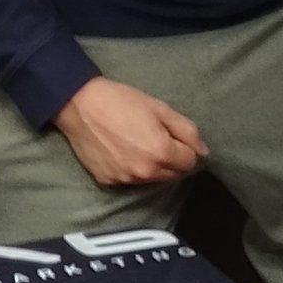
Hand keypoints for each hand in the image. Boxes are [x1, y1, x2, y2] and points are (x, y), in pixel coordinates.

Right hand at [53, 75, 205, 188]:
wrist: (80, 105)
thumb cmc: (121, 101)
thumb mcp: (160, 108)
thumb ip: (186, 131)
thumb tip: (203, 151)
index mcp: (161, 152)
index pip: (190, 162)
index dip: (186, 148)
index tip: (174, 136)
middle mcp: (145, 172)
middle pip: (173, 175)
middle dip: (172, 160)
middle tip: (156, 138)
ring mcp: (125, 179)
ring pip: (152, 179)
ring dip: (153, 166)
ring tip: (138, 143)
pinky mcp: (108, 181)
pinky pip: (130, 180)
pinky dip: (132, 169)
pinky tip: (122, 151)